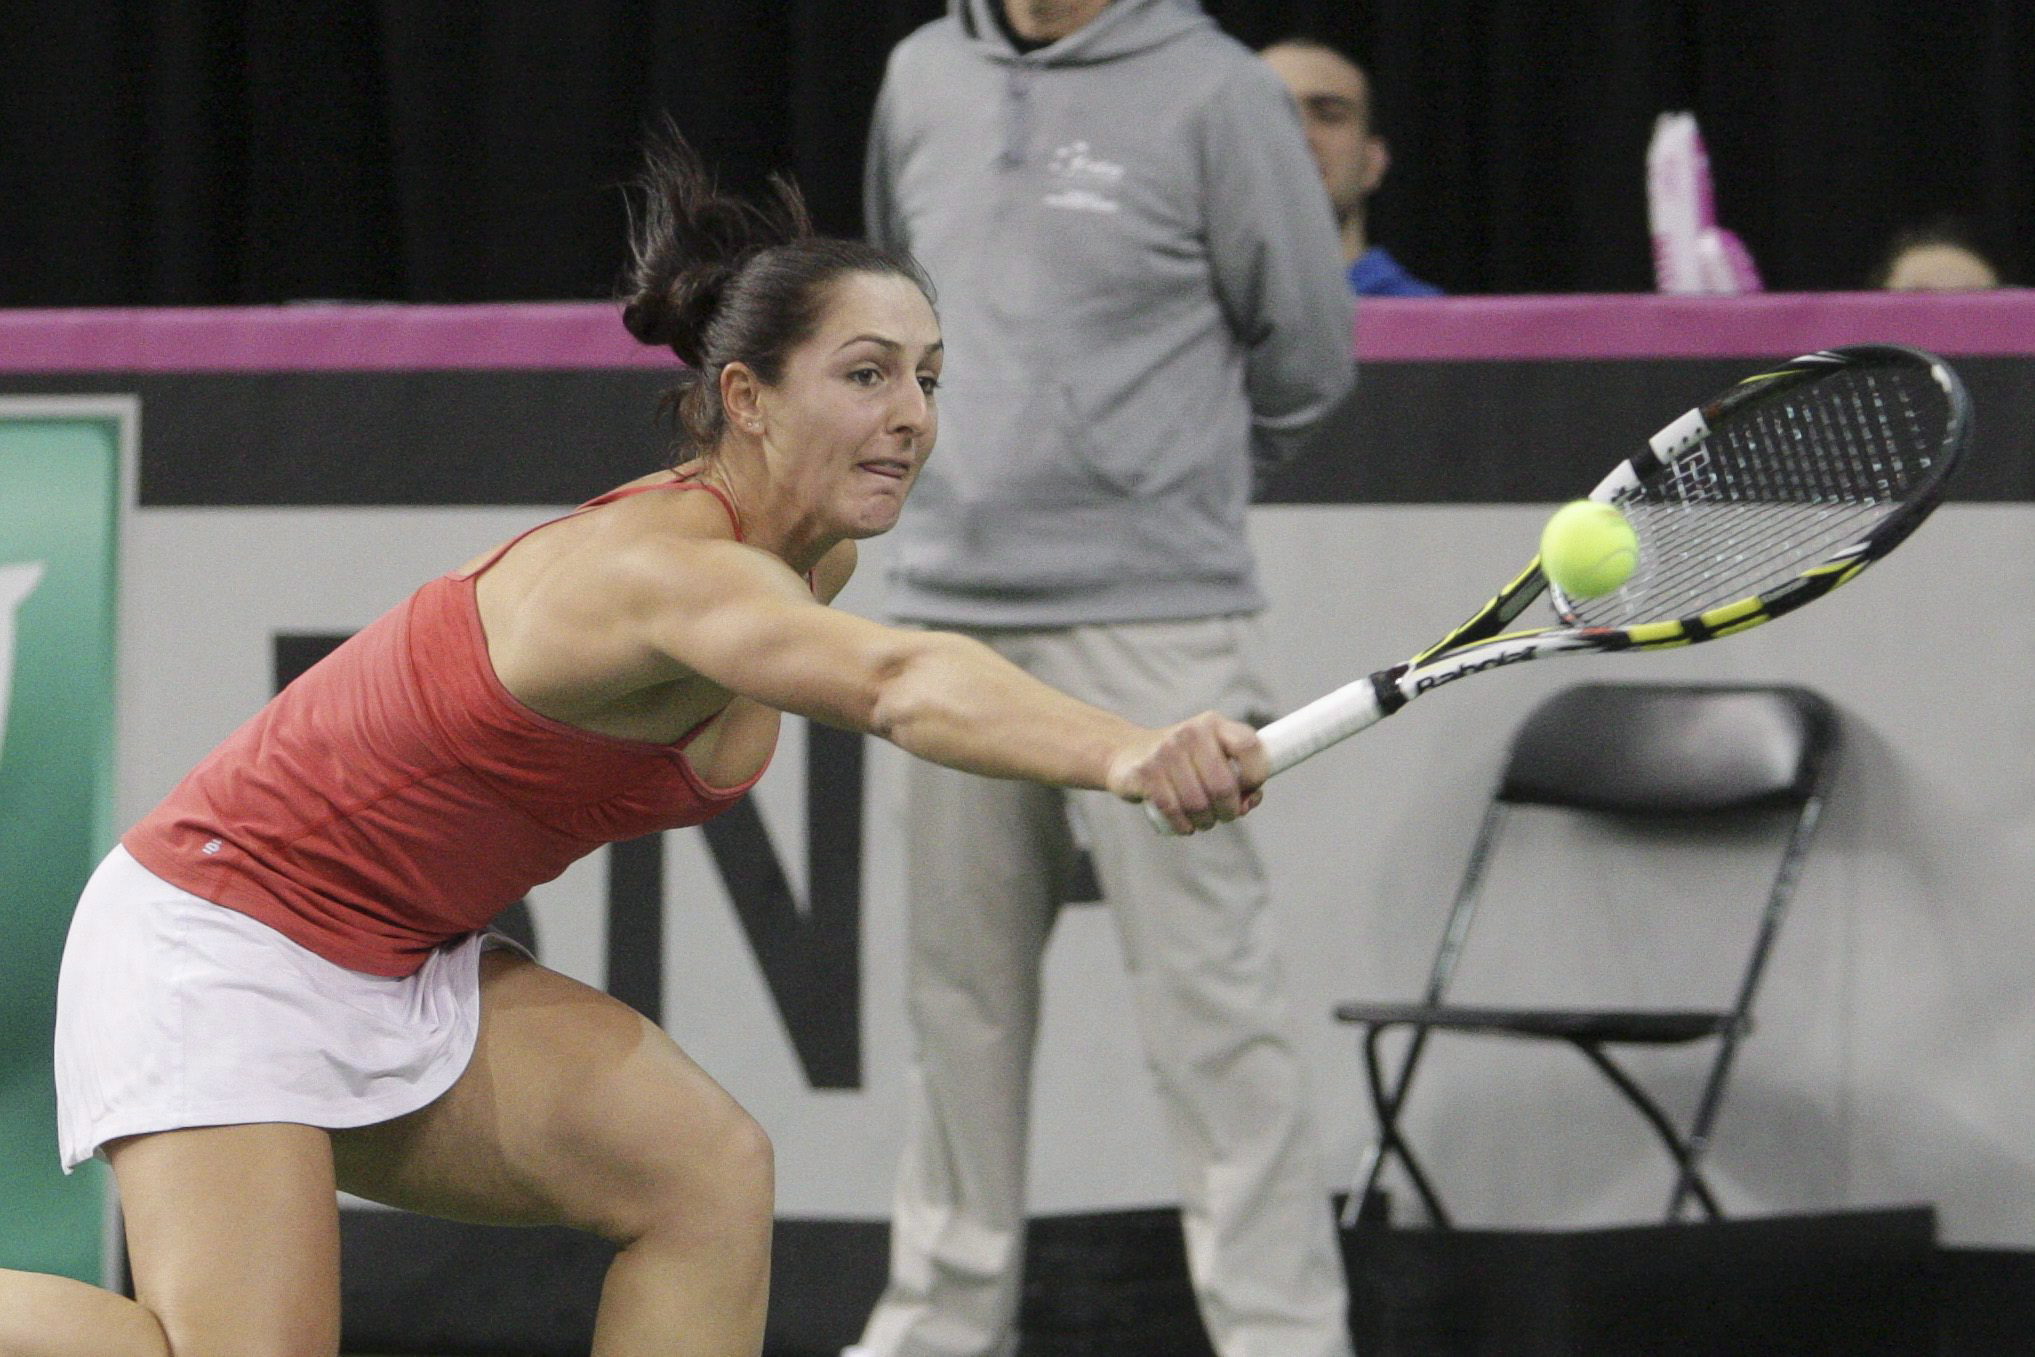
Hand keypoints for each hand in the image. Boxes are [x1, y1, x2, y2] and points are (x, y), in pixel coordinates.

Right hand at [1105, 711, 1267, 833]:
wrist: (1127, 753)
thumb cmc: (1182, 761)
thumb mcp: (1211, 757)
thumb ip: (1238, 778)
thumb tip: (1249, 802)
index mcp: (1214, 724)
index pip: (1248, 746)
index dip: (1256, 774)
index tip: (1249, 790)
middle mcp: (1191, 732)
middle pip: (1223, 786)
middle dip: (1228, 811)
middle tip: (1223, 816)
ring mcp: (1166, 751)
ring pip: (1198, 803)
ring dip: (1205, 821)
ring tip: (1203, 821)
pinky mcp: (1145, 772)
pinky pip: (1173, 810)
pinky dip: (1182, 825)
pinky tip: (1184, 826)